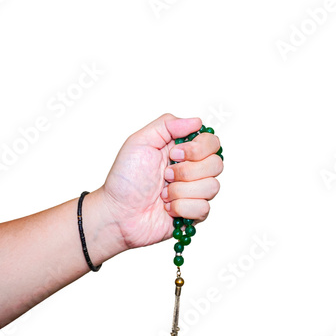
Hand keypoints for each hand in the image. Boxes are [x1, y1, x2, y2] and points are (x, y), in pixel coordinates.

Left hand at [95, 113, 222, 253]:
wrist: (118, 213)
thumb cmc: (125, 179)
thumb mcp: (140, 141)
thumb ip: (167, 125)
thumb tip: (197, 122)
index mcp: (183, 151)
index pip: (212, 142)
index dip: (198, 148)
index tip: (175, 153)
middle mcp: (193, 170)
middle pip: (217, 164)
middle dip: (186, 171)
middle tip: (165, 175)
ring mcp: (195, 193)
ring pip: (212, 187)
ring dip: (181, 191)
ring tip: (162, 194)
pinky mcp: (194, 214)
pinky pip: (203, 208)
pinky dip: (181, 208)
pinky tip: (167, 208)